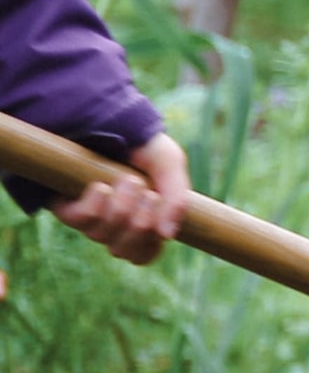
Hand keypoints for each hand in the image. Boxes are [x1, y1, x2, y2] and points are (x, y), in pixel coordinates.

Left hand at [52, 132, 189, 263]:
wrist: (103, 118)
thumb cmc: (140, 143)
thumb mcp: (168, 164)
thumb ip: (178, 198)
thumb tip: (168, 235)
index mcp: (139, 219)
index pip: (144, 253)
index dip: (151, 242)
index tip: (161, 218)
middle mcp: (111, 223)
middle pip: (126, 250)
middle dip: (141, 223)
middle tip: (148, 194)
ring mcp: (88, 216)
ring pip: (104, 236)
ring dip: (121, 210)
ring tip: (128, 180)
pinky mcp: (65, 206)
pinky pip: (81, 222)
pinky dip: (96, 207)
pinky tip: (101, 187)